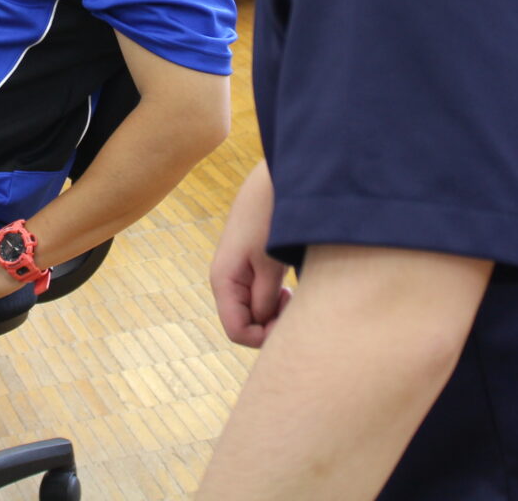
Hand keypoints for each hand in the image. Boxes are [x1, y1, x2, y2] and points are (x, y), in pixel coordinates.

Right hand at [210, 160, 290, 348]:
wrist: (271, 180)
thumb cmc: (269, 217)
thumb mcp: (269, 261)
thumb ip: (265, 298)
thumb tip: (264, 324)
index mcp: (223, 280)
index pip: (236, 331)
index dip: (262, 337)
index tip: (290, 322)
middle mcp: (225, 280)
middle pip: (244, 323)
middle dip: (269, 324)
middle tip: (294, 307)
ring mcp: (237, 272)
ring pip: (252, 310)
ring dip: (273, 312)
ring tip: (292, 295)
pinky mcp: (250, 265)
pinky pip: (257, 295)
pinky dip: (274, 299)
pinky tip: (289, 287)